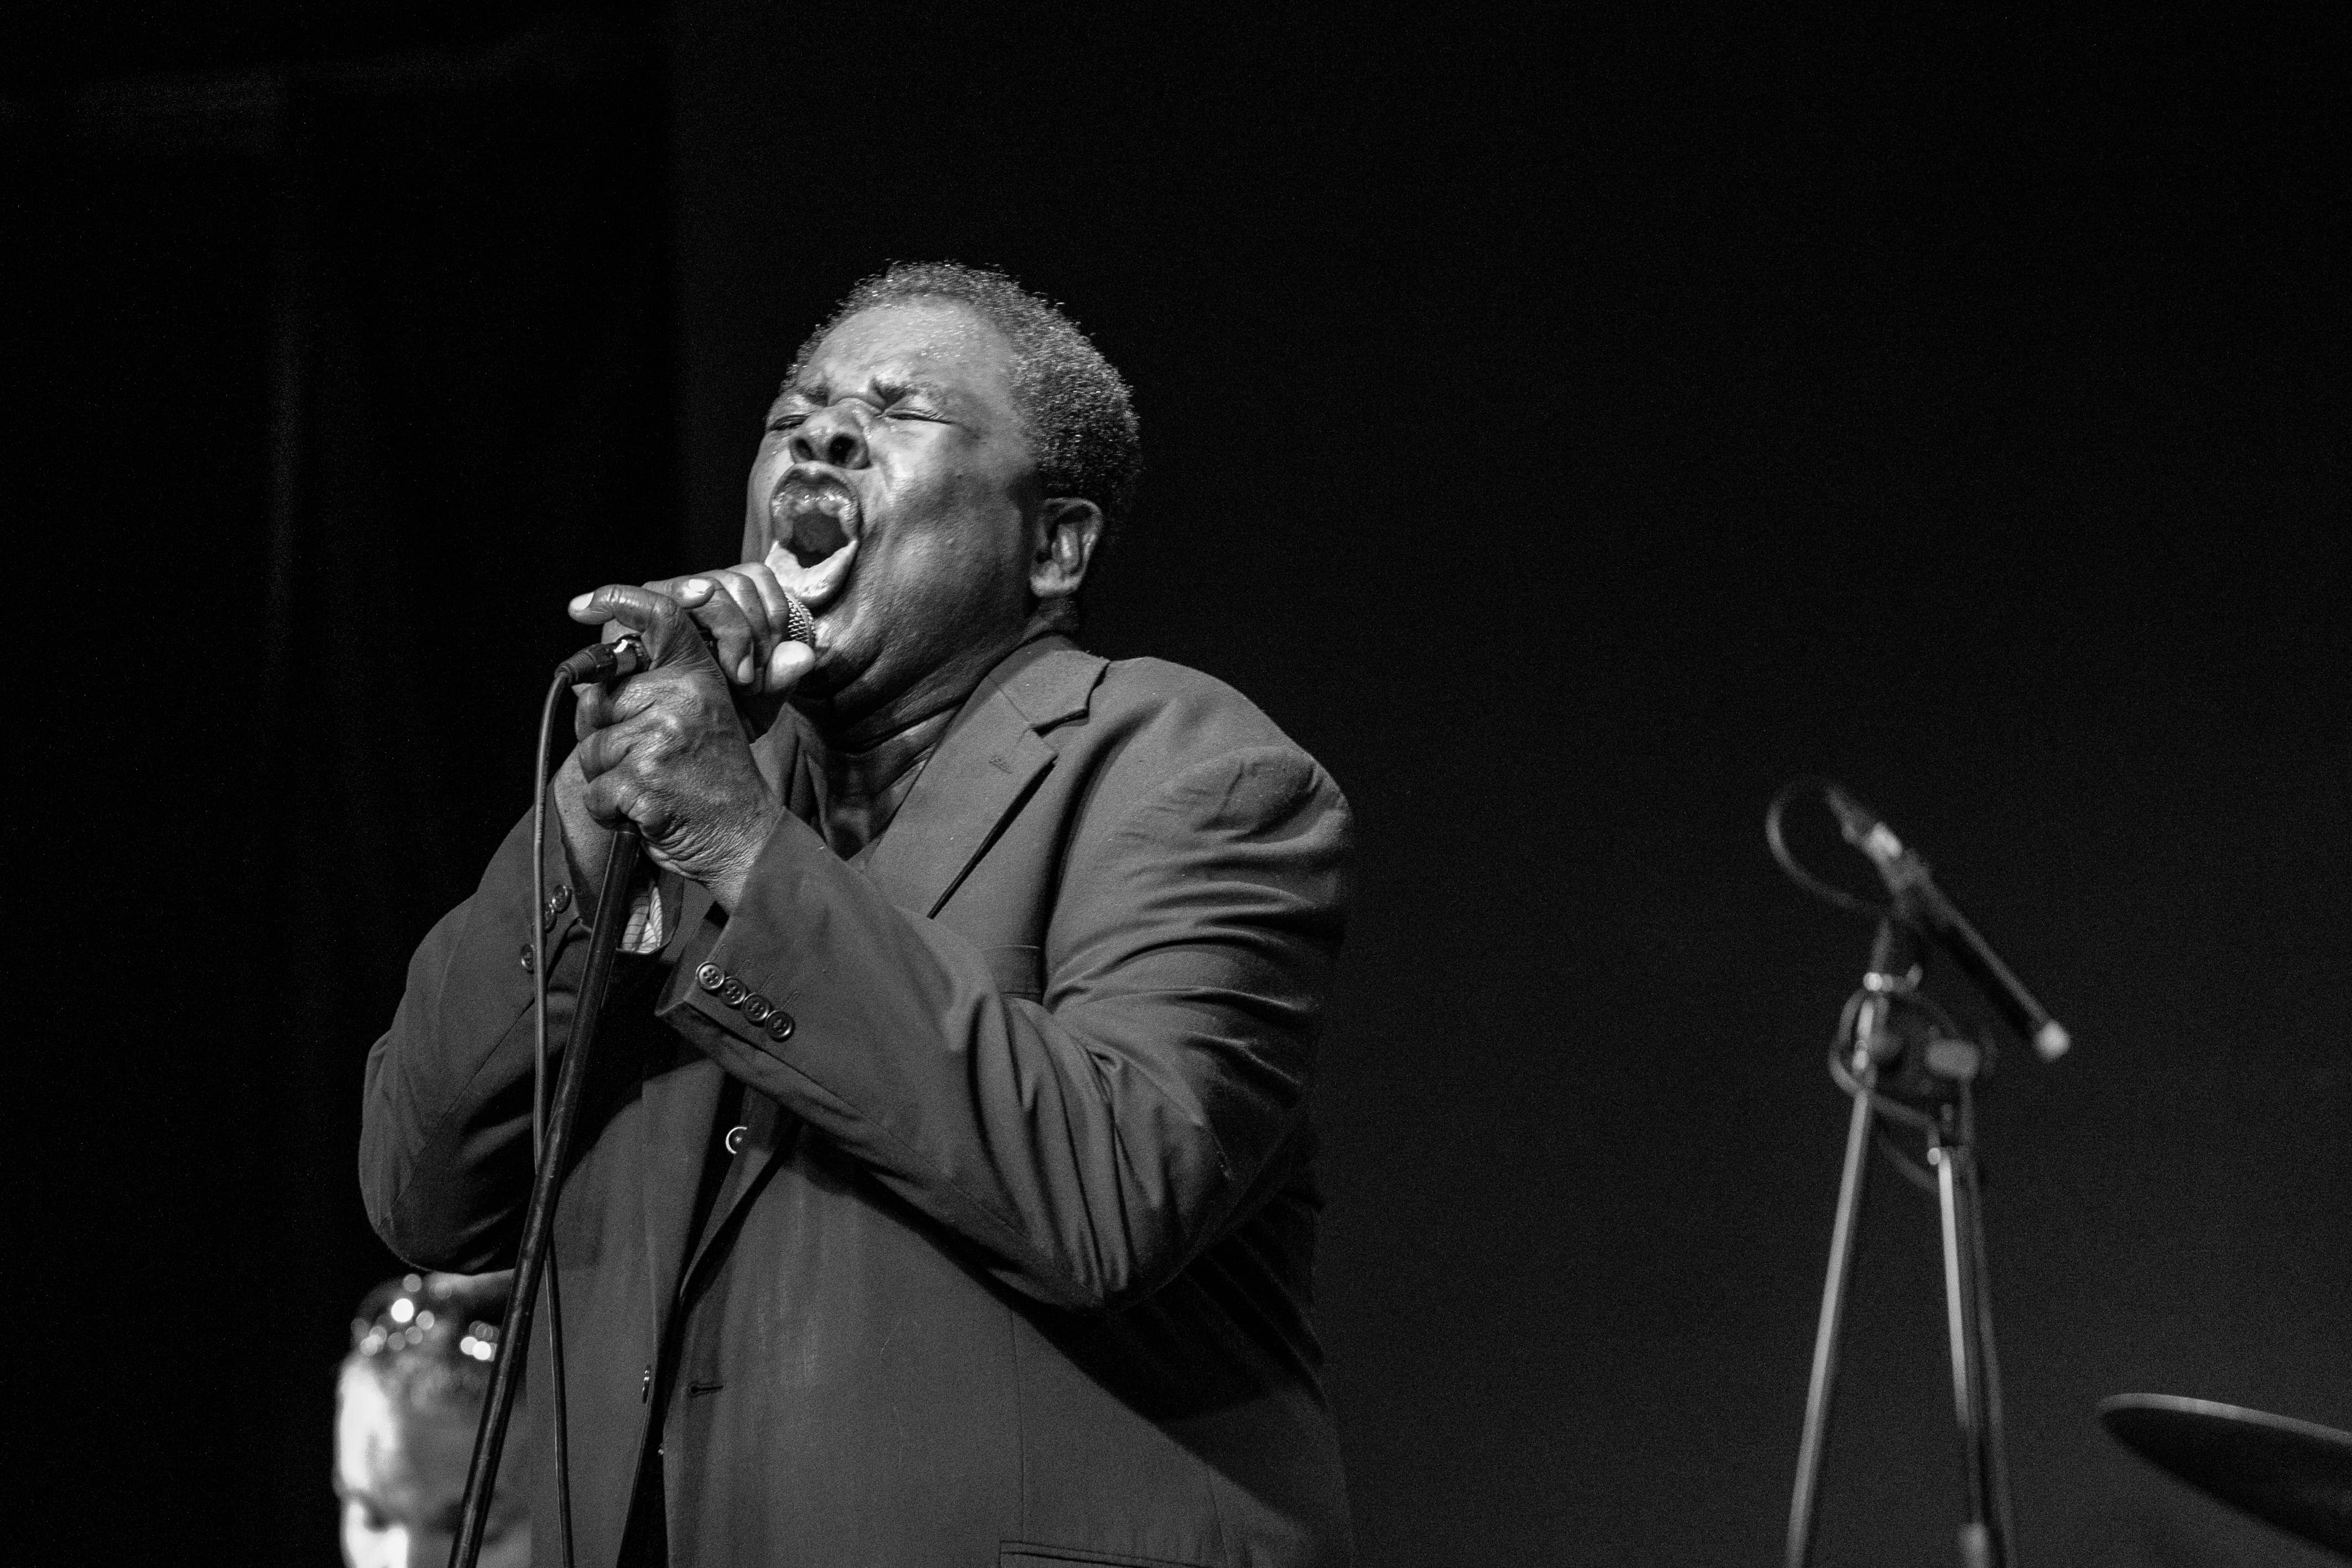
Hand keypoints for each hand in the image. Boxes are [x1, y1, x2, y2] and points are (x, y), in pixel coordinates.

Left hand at [560, 584, 814, 908]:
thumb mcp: (700, 718)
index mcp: (697, 678)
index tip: (582, 604)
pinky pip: (595, 792)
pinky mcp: (643, 782)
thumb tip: (587, 685)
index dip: (619, 600)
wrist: (745, 837)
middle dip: (607, 735)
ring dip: (610, 778)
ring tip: (651, 788)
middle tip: (647, 760)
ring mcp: (660, 740)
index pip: (662, 618)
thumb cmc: (714, 780)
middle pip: (600, 701)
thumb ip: (656, 692)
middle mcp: (681, 699)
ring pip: (592, 750)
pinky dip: (611, 812)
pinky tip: (644, 812)